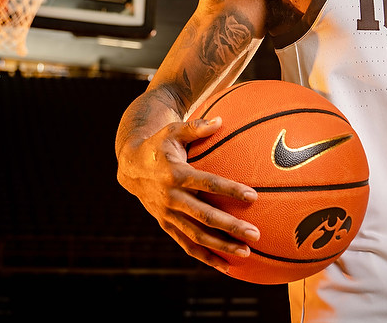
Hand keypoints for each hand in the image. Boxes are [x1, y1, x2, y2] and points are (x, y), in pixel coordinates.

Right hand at [117, 116, 259, 272]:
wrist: (131, 165)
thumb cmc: (159, 144)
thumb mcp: (174, 130)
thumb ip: (196, 126)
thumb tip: (220, 120)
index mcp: (176, 173)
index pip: (207, 183)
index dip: (229, 189)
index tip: (252, 196)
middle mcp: (171, 197)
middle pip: (204, 215)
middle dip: (230, 226)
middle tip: (255, 234)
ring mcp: (167, 214)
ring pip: (196, 235)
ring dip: (221, 246)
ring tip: (246, 253)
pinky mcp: (165, 224)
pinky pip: (186, 244)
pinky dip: (205, 257)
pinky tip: (226, 266)